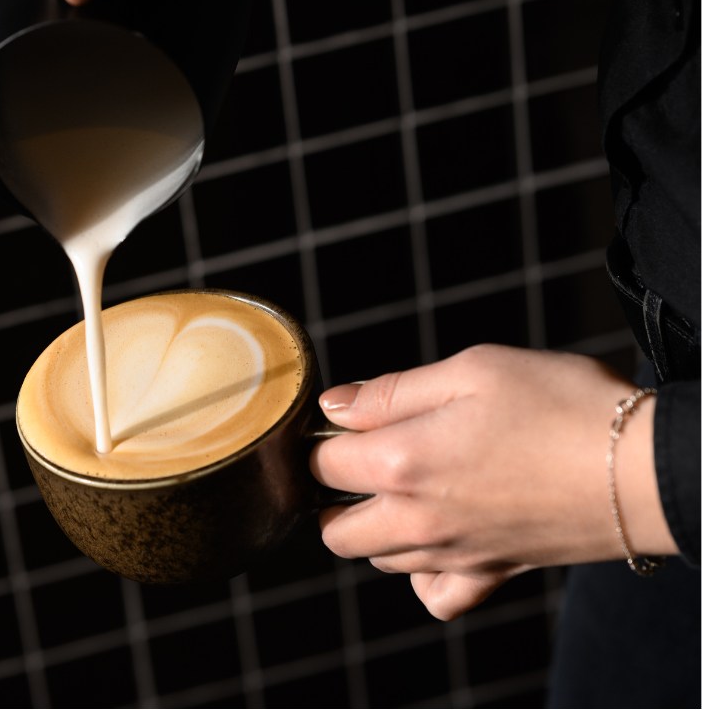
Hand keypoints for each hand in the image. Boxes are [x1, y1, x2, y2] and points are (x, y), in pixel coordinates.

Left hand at [311, 345, 675, 619]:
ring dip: (374, 526)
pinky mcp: (493, 574)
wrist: (643, 465)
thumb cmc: (559, 403)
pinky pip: (434, 595)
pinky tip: (436, 538)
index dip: (325, 437)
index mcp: (402, 462)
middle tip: (367, 454)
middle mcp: (418, 520)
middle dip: (334, 492)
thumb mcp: (470, 369)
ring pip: (377, 558)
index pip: (322, 464)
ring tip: (406, 485)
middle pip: (333, 529)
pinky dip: (422, 574)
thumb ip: (391, 391)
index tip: (347, 420)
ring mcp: (454, 555)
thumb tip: (334, 406)